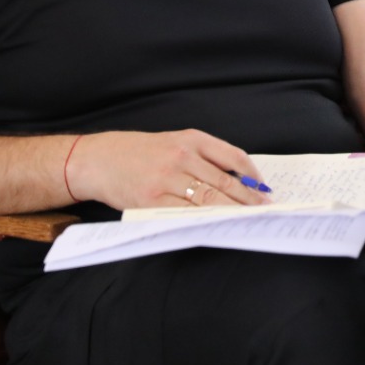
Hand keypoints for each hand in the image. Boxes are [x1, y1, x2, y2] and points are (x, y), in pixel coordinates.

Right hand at [64, 129, 269, 210]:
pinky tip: (216, 225)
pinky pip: (185, 213)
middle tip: (265, 210)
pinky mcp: (152, 200)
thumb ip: (203, 157)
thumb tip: (238, 181)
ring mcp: (166, 178)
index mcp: (190, 139)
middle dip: (248, 199)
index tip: (265, 188)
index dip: (252, 175)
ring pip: (209, 199)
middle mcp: (181, 155)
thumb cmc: (140, 153)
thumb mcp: (174, 142)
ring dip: (232, 212)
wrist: (99, 159)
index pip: (233, 157)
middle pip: (225, 181)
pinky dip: (204, 221)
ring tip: (247, 220)